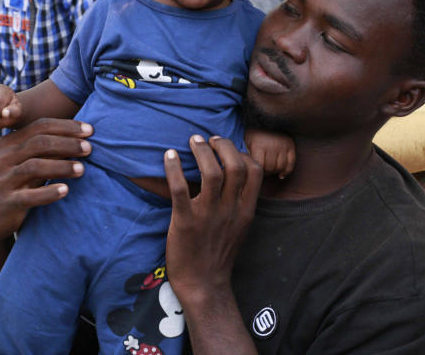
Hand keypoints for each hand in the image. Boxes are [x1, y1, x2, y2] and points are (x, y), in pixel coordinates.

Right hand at [0, 118, 91, 247]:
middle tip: (89, 148)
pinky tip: (65, 190)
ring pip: (34, 167)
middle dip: (67, 143)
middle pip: (39, 143)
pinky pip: (28, 196)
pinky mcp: (7, 203)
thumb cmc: (14, 183)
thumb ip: (44, 149)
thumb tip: (80, 138)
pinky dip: (48, 192)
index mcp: (9, 143)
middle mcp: (4, 158)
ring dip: (61, 166)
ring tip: (82, 169)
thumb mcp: (23, 161)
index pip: (40, 126)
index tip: (90, 130)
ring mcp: (4, 180)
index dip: (66, 126)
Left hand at [164, 135, 262, 303]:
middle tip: (208, 140)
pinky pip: (180, 189)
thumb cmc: (219, 253)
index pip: (255, 172)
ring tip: (192, 142)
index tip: (226, 148)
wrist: (203, 284)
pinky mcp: (185, 222)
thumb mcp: (238, 226)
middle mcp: (230, 210)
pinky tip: (169, 156)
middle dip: (223, 146)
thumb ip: (239, 202)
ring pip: (212, 173)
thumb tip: (234, 176)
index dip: (242, 153)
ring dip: (201, 152)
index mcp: (245, 211)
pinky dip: (174, 168)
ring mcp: (208, 215)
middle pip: (235, 166)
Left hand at [246, 130, 295, 179]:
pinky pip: (291, 163)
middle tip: (262, 170)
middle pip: (270, 168)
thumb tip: (245, 170)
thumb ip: (245, 155)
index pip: (260, 166)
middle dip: (266, 171)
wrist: (265, 120)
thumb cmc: (253, 134)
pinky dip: (287, 171)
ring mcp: (282, 145)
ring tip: (269, 169)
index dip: (257, 171)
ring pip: (281, 167)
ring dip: (275, 171)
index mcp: (258, 144)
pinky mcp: (290, 145)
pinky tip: (281, 174)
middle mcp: (272, 145)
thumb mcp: (245, 142)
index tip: (255, 169)